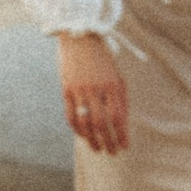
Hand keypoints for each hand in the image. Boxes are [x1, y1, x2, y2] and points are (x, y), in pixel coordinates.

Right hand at [57, 31, 128, 154]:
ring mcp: (80, 89)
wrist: (80, 38)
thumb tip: (121, 122)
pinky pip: (70, 114)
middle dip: (108, 141)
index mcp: (113, 86)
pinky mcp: (66, 89)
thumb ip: (120, 98)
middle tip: (112, 152)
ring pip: (86, 121)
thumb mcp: (117, 76)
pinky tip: (82, 135)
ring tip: (97, 149)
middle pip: (102, 122)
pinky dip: (76, 128)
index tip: (125, 146)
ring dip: (92, 139)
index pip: (118, 117)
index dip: (122, 134)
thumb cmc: (102, 59)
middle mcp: (96, 89)